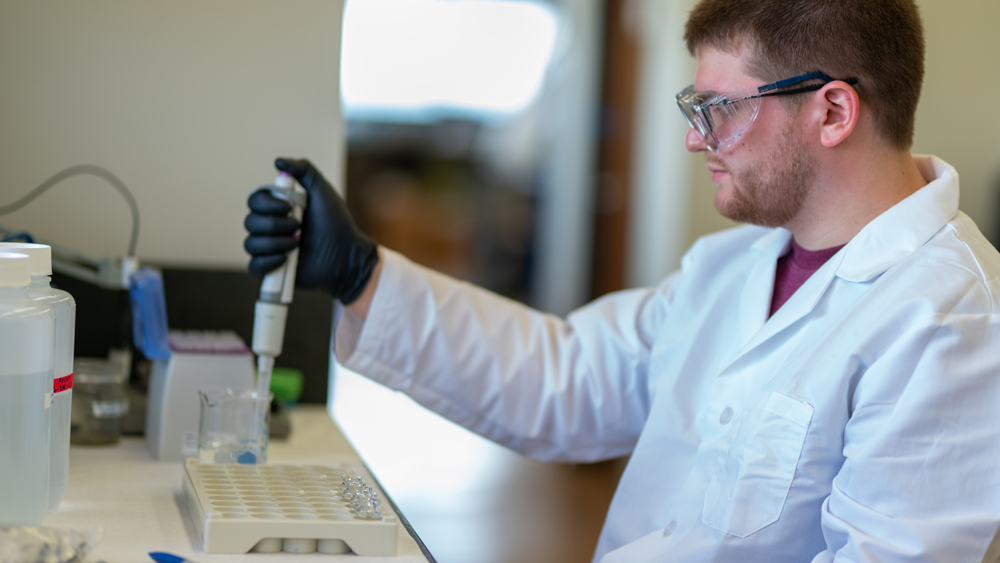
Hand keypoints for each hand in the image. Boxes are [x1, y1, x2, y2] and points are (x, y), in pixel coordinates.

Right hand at [244, 158, 378, 303]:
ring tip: (298, 244)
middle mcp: (270, 227)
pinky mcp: (273, 270)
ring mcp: (270, 249)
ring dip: (275, 243)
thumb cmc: (337, 223)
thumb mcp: (323, 191)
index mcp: (278, 208)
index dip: (267, 203)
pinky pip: (254, 266)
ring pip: (251, 244)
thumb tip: (278, 161)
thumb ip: (304, 170)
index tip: (288, 206)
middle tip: (299, 227)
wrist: (347, 255)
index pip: (255, 201)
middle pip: (250, 221)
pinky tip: (285, 259)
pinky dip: (267, 262)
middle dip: (274, 224)